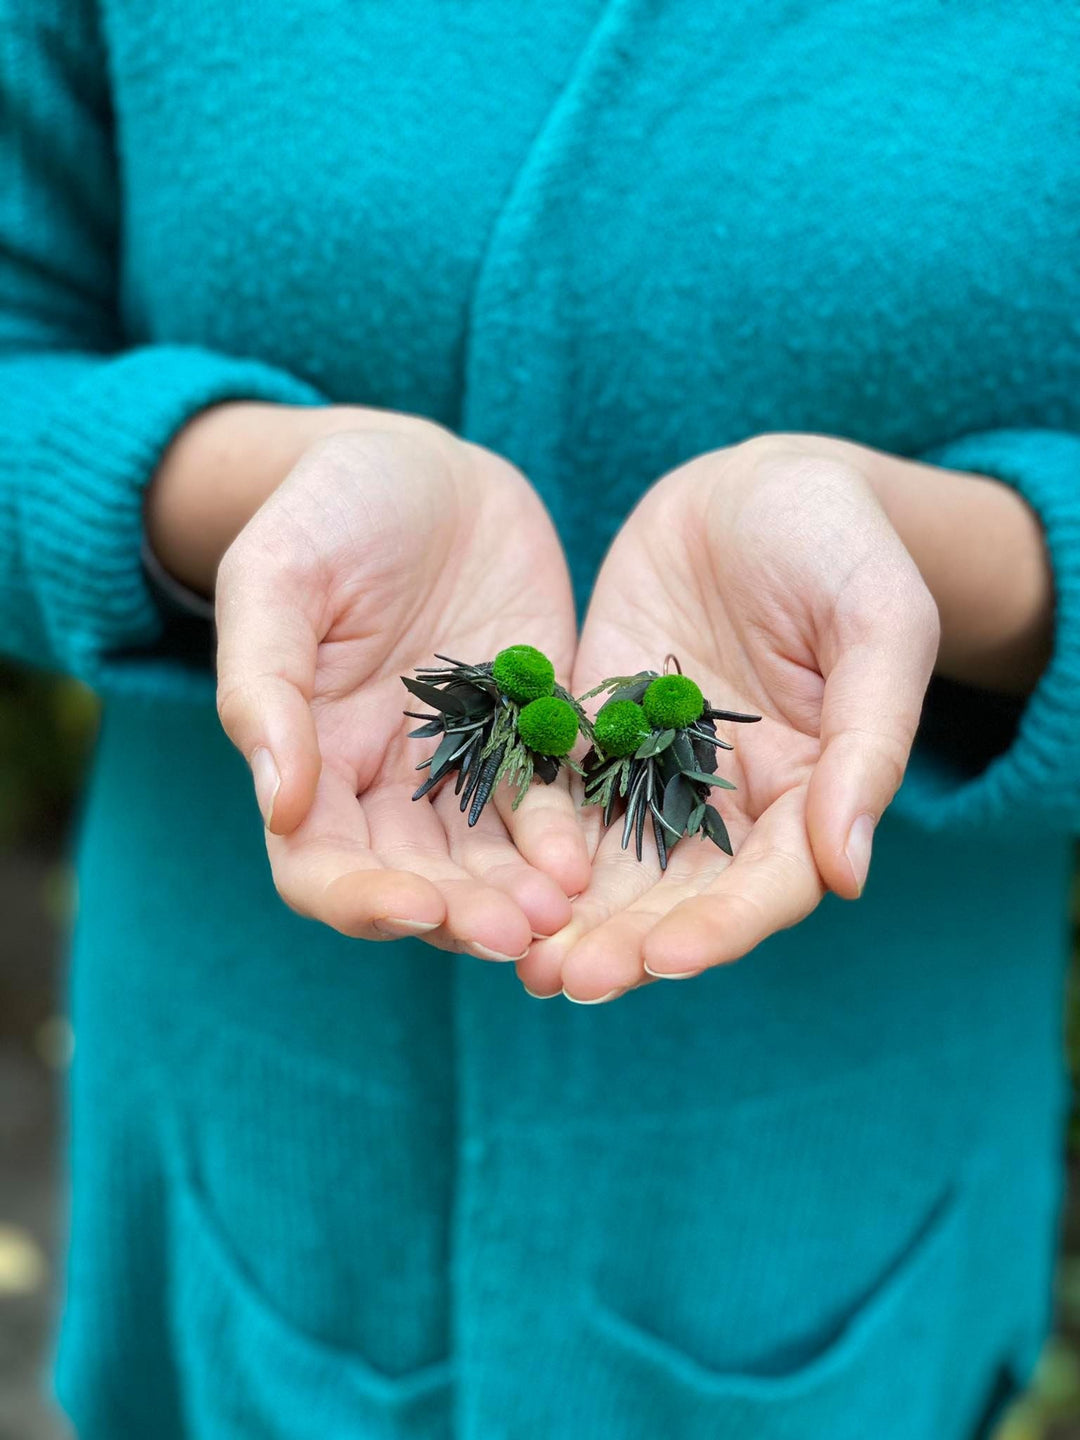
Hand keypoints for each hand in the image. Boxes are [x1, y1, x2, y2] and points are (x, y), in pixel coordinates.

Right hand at [215, 423, 589, 959]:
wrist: (426, 466)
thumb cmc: (328, 510)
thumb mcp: (277, 579)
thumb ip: (265, 689)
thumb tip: (279, 807)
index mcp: (313, 759)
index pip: (321, 867)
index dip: (362, 901)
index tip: (417, 908)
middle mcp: (388, 781)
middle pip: (418, 882)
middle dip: (462, 914)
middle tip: (519, 933)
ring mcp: (464, 763)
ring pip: (489, 860)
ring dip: (522, 895)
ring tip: (566, 912)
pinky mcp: (530, 732)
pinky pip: (551, 800)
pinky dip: (568, 835)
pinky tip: (594, 856)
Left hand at [519, 434, 940, 1000]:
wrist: (756, 485)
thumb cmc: (839, 544)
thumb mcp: (877, 623)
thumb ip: (866, 743)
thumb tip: (849, 872)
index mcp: (810, 789)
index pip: (770, 884)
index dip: (723, 926)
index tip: (667, 959)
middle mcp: (732, 800)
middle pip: (682, 896)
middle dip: (630, 942)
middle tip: (568, 981)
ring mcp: (659, 771)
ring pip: (615, 867)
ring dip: (572, 919)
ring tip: (522, 962)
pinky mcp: (599, 735)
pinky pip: (563, 799)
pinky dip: (532, 846)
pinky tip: (487, 880)